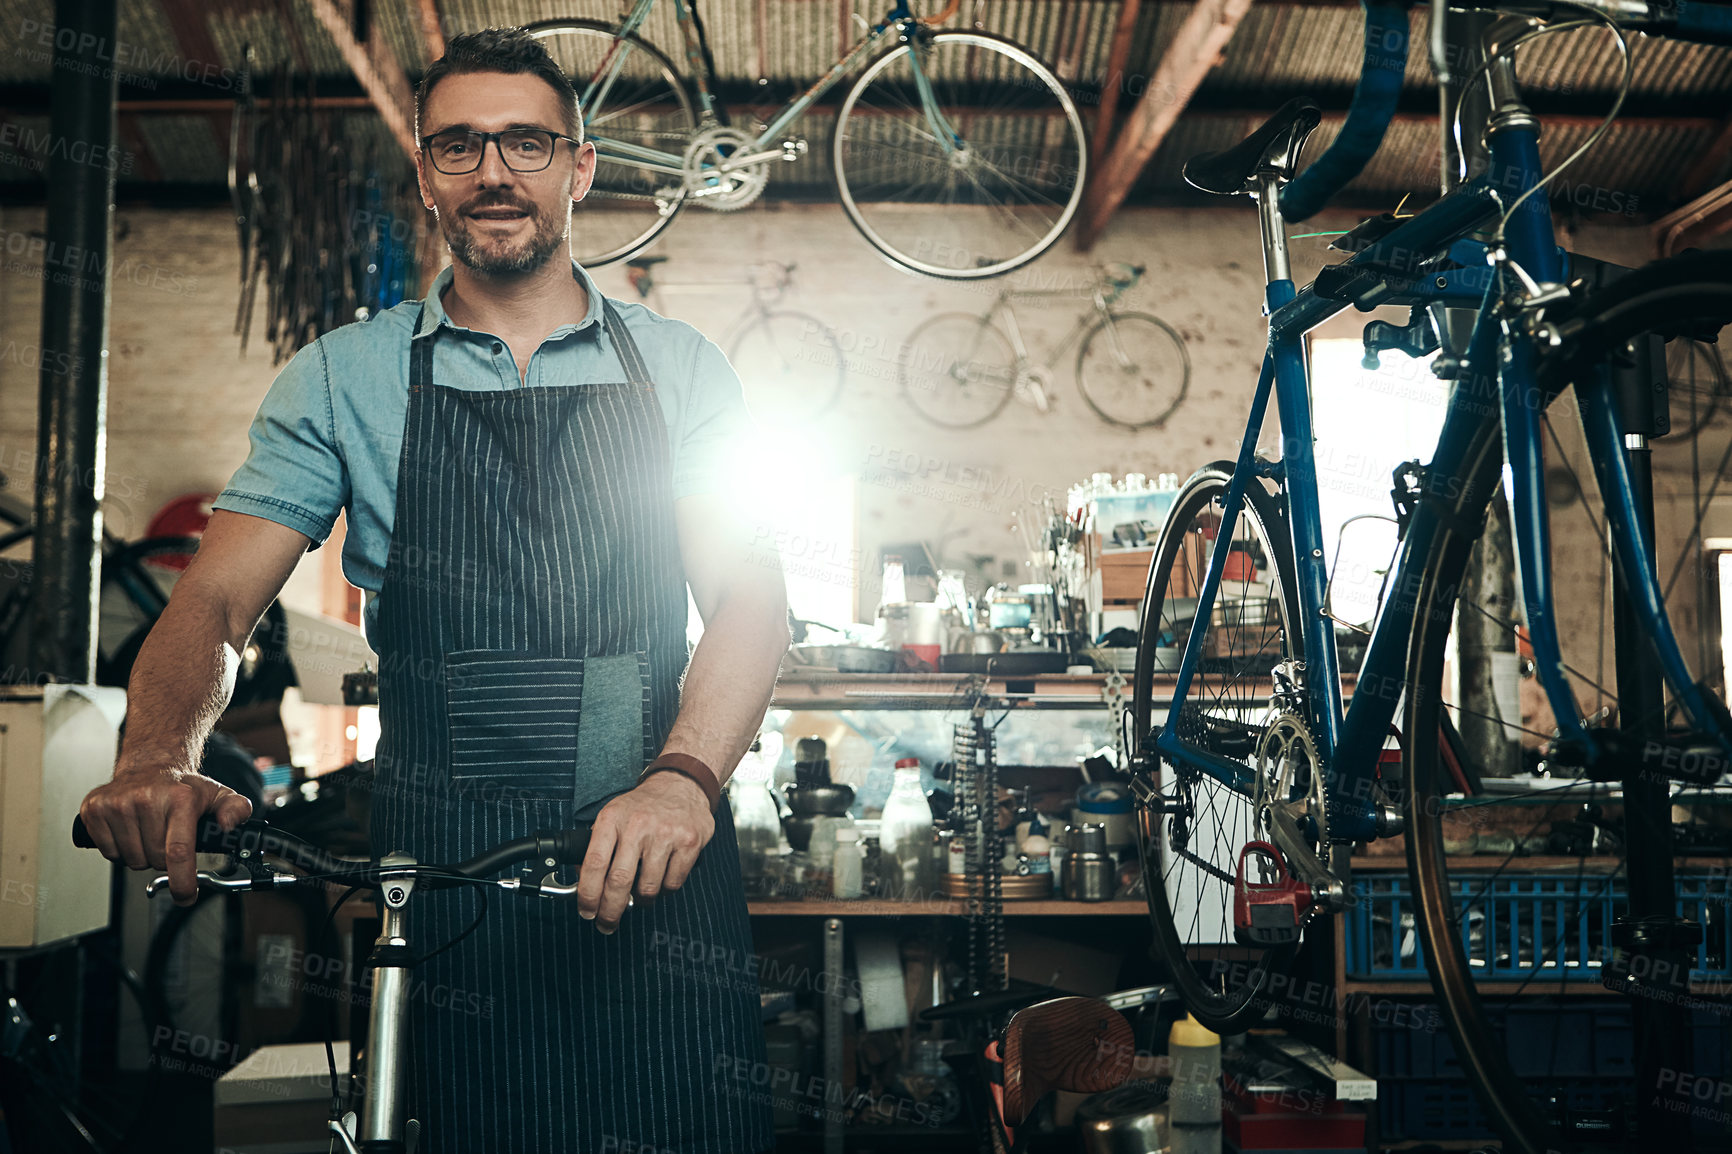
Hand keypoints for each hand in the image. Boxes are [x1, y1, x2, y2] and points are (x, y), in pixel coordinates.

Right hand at [78, 766, 252, 905]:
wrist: (150, 766)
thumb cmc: (182, 787)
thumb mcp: (218, 795)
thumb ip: (237, 809)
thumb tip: (230, 824)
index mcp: (179, 798)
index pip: (178, 850)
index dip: (182, 880)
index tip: (185, 895)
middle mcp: (145, 798)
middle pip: (155, 860)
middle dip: (164, 859)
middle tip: (167, 838)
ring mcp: (117, 803)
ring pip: (130, 859)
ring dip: (141, 855)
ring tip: (149, 832)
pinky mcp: (94, 809)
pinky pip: (108, 852)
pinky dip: (120, 850)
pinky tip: (130, 831)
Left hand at [578, 771, 713, 932]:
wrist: (681, 784)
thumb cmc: (643, 806)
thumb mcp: (613, 816)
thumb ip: (597, 847)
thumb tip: (583, 884)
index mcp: (612, 818)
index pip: (594, 863)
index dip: (588, 894)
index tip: (587, 911)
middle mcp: (638, 825)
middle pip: (619, 881)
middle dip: (610, 911)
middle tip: (607, 924)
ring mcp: (666, 833)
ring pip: (648, 887)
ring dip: (641, 900)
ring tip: (640, 895)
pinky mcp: (689, 842)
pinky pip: (673, 882)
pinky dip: (665, 889)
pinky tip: (661, 879)